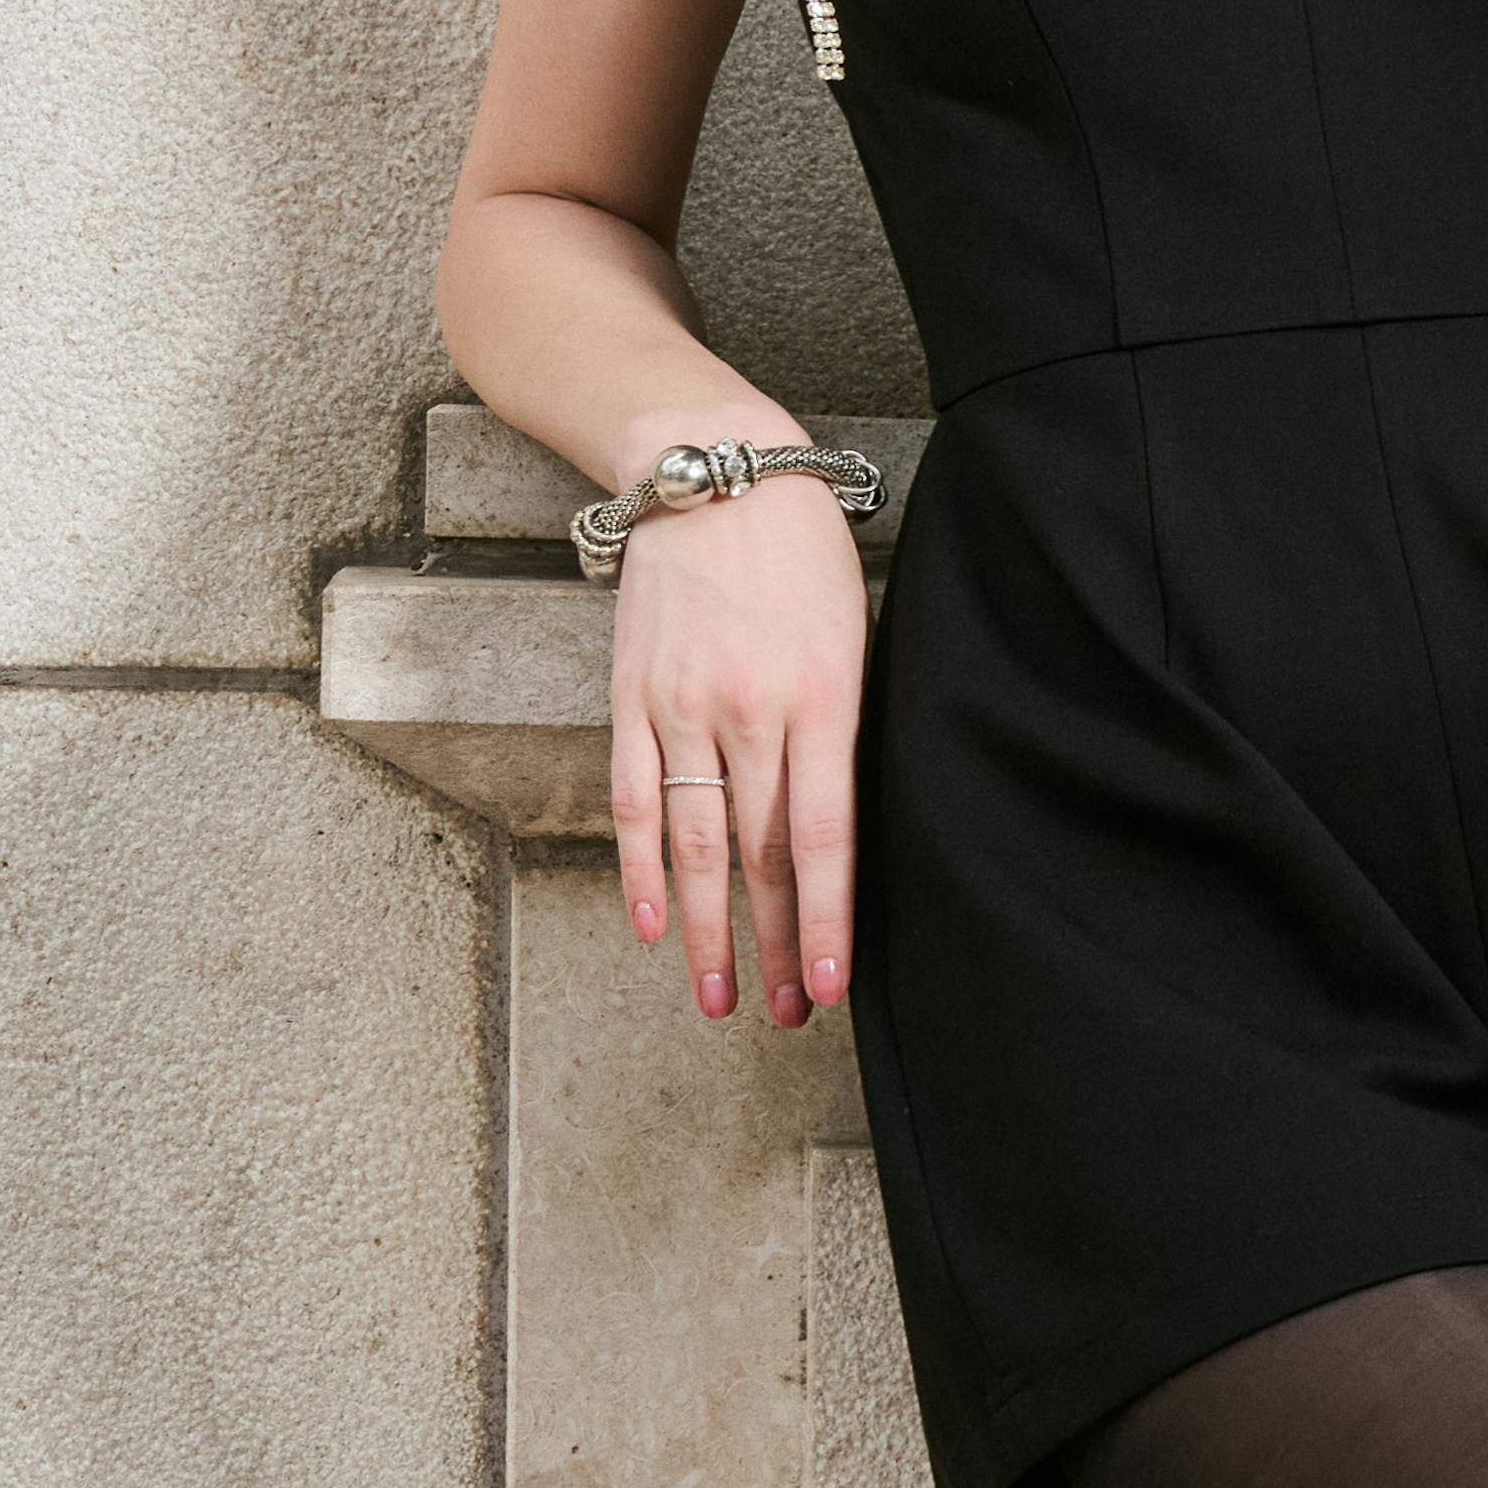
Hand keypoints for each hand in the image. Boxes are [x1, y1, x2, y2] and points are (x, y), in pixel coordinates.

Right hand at [610, 477, 868, 1023]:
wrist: (717, 473)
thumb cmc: (804, 556)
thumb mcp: (855, 634)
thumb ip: (846, 729)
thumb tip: (840, 830)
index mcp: (825, 699)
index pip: (825, 837)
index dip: (826, 919)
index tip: (830, 983)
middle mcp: (753, 712)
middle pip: (764, 856)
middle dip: (776, 945)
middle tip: (785, 1013)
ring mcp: (685, 706)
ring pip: (696, 843)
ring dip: (709, 931)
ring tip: (719, 996)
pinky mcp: (633, 694)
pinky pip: (632, 795)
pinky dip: (639, 868)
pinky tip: (653, 925)